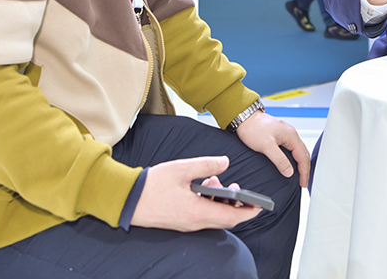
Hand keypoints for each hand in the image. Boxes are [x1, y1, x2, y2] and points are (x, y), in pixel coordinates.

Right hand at [131, 155, 261, 230]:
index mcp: (197, 212)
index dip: (248, 211)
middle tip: (239, 188)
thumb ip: (206, 165)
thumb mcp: (181, 169)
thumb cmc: (151, 185)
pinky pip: (202, 216)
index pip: (231, 217)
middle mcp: (194, 222)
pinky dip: (208, 203)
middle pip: (225, 219)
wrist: (126, 199)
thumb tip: (225, 162)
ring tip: (213, 180)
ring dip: (220, 201)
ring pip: (213, 217)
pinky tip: (202, 187)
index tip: (260, 205)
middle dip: (236, 205)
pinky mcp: (180, 221)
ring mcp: (187, 224)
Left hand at [235, 110, 310, 188]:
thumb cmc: (253, 128)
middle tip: (303, 182)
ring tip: (299, 175)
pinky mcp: (281, 135)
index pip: (303, 157)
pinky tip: (291, 163)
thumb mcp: (266, 146)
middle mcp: (291, 134)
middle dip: (305, 169)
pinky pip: (292, 148)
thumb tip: (289, 172)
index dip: (304, 172)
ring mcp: (286, 134)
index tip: (303, 183)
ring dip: (300, 164)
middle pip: (303, 154)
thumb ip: (279, 159)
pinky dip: (295, 158)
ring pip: (299, 151)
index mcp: (291, 136)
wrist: (245, 118)